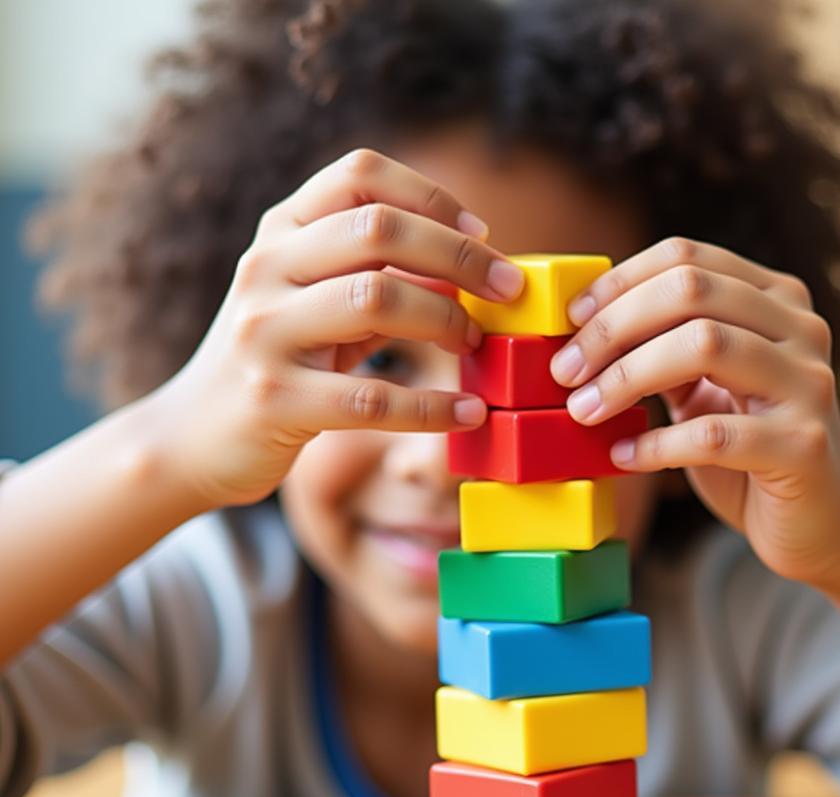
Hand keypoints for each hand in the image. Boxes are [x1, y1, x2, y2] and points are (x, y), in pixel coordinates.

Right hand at [149, 148, 523, 509]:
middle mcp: (266, 269)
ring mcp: (265, 332)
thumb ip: (370, 273)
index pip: (360, 176)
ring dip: (447, 321)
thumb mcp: (308, 300)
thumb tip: (468, 268)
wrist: (191, 437)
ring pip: (376, 299)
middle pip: (378, 229)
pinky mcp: (274, 399)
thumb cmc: (274, 362)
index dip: (432, 196)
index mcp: (280, 233)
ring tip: (477, 345)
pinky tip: (468, 413)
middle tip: (508, 288)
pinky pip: (371, 398)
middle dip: (460, 256)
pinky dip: (432, 407)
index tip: (482, 234)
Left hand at [551, 237, 839, 585]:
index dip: (618, 283)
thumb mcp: (703, 387)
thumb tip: (582, 326)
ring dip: (626, 378)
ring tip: (583, 410)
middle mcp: (801, 328)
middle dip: (613, 327)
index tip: (569, 320)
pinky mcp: (802, 446)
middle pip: (691, 291)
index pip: (686, 257)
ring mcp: (809, 385)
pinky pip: (713, 434)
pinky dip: (655, 445)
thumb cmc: (748, 449)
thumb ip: (663, 349)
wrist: (822, 521)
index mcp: (775, 299)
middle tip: (565, 370)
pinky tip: (625, 457)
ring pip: (705, 346)